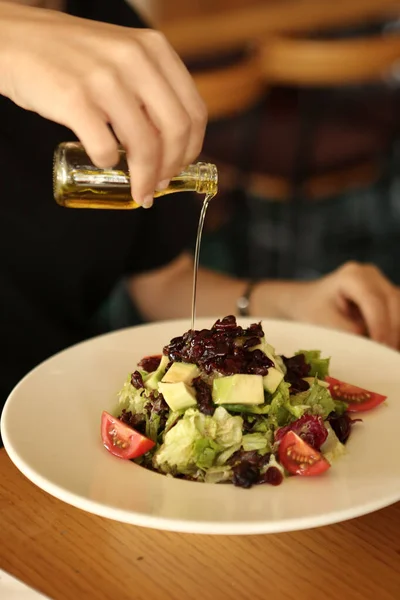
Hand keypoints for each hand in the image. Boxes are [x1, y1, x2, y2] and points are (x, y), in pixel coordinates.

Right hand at [0, 3, 206, 206]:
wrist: (15, 40)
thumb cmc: (71, 56)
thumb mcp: (122, 56)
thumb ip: (149, 89)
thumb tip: (171, 145)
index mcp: (154, 49)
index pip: (194, 111)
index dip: (192, 148)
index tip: (179, 166)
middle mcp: (134, 60)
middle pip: (176, 132)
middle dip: (172, 168)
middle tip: (160, 184)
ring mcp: (104, 79)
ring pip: (144, 146)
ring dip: (145, 178)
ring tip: (139, 190)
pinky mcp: (74, 99)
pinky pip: (105, 149)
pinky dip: (108, 164)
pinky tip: (104, 162)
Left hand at [253, 262, 399, 347]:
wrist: (306, 301)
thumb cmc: (311, 310)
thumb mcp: (325, 323)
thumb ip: (349, 332)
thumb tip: (373, 346)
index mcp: (351, 276)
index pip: (374, 301)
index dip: (380, 326)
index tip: (380, 348)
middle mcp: (369, 274)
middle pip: (392, 302)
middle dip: (392, 330)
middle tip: (387, 356)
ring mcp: (379, 282)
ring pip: (399, 306)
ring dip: (396, 330)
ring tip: (388, 353)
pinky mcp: (385, 294)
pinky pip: (397, 311)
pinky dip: (394, 328)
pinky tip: (389, 345)